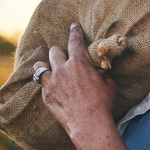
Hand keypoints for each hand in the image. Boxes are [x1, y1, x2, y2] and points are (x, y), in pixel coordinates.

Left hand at [33, 23, 116, 139]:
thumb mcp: (109, 84)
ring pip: (40, 66)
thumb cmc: (102, 103)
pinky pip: (42, 85)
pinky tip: (53, 89)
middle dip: (59, 52)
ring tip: (50, 70)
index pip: (74, 40)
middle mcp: (62, 69)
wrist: (89, 123)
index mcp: (79, 63)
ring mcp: (51, 82)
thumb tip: (101, 72)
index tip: (73, 26)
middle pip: (54, 51)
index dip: (74, 31)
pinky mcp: (46, 96)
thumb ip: (102, 74)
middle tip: (64, 57)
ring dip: (45, 66)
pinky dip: (47, 84)